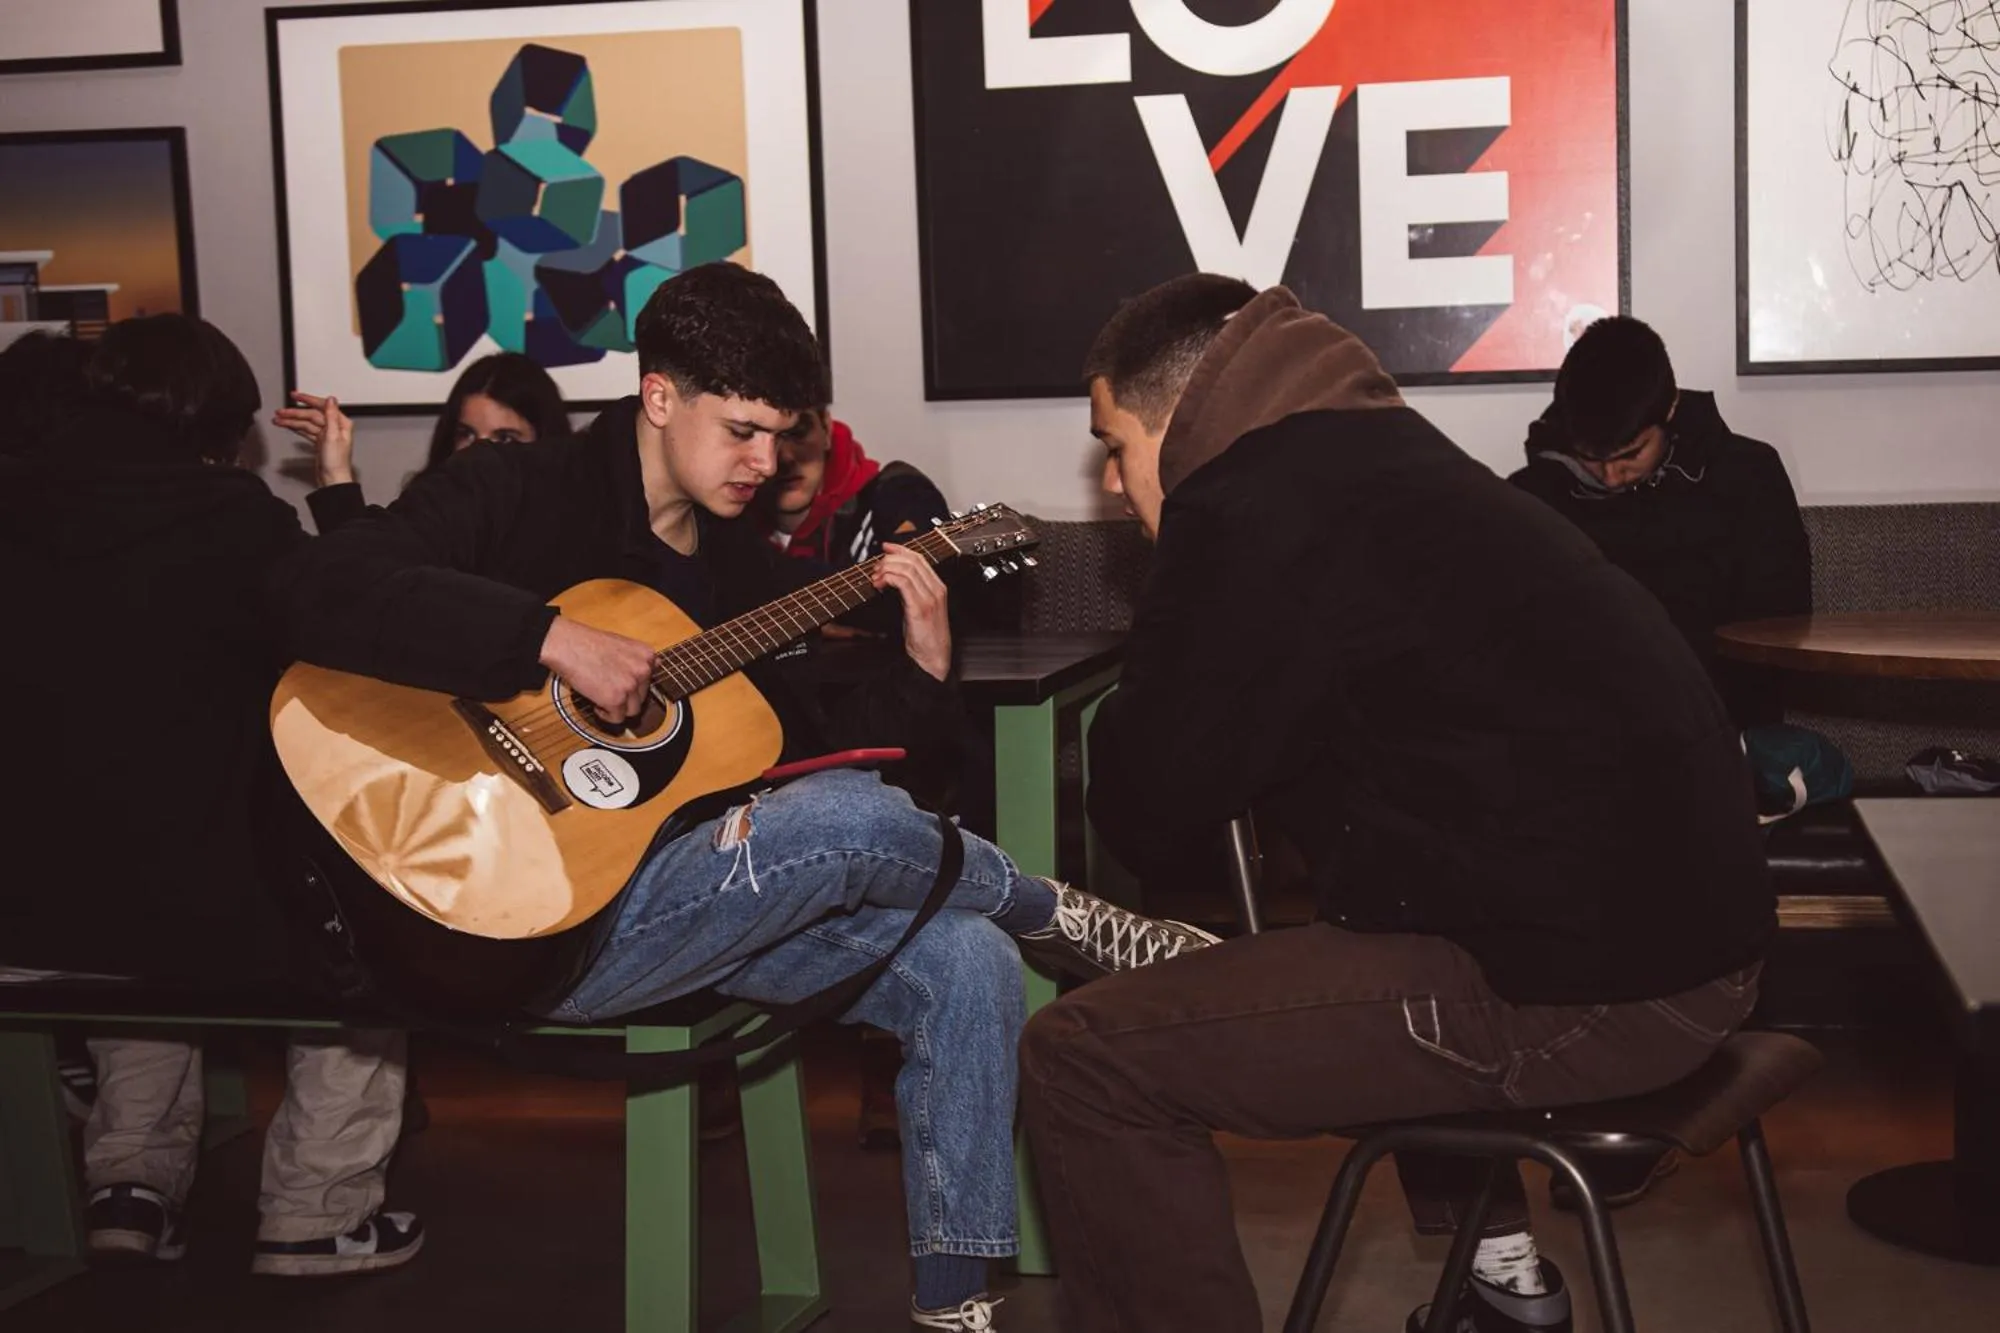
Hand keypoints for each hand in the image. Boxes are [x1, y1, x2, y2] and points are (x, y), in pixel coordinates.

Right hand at [272, 392, 354, 487]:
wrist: (332, 479)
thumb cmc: (336, 462)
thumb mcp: (333, 436)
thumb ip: (331, 416)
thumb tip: (331, 400)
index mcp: (340, 423)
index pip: (322, 406)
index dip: (307, 399)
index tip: (295, 395)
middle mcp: (334, 427)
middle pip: (311, 415)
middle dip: (294, 413)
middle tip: (280, 411)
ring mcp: (326, 435)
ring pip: (306, 423)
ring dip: (291, 421)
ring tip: (278, 419)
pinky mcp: (319, 442)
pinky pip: (305, 431)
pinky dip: (295, 428)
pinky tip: (287, 425)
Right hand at [538, 616, 657, 722]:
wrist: (567, 645)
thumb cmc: (587, 643)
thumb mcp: (622, 644)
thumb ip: (637, 659)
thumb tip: (651, 669)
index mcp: (647, 655)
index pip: (649, 680)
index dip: (634, 685)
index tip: (622, 686)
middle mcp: (643, 670)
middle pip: (642, 697)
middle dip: (626, 697)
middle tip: (608, 691)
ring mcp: (631, 686)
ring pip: (632, 710)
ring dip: (618, 708)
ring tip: (602, 699)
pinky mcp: (616, 700)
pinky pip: (618, 718)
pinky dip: (607, 716)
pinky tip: (597, 705)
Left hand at [872, 543, 950, 681]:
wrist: (933, 657)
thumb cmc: (925, 636)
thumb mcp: (918, 608)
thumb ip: (910, 592)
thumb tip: (893, 578)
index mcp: (937, 587)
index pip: (919, 559)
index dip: (901, 550)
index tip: (886, 548)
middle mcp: (936, 589)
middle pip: (912, 560)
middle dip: (890, 559)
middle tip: (876, 568)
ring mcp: (929, 597)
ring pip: (907, 569)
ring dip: (887, 569)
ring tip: (876, 578)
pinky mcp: (920, 607)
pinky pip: (903, 583)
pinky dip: (889, 578)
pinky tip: (881, 585)